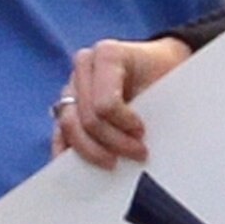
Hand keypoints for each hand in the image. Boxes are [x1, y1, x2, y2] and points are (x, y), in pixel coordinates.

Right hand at [52, 35, 193, 165]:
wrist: (159, 64)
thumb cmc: (164, 72)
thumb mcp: (165, 81)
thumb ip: (152, 105)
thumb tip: (141, 141)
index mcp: (107, 54)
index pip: (105, 103)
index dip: (124, 125)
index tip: (142, 132)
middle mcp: (84, 66)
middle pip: (87, 118)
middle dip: (112, 142)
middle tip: (137, 153)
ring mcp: (71, 85)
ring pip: (69, 127)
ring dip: (92, 151)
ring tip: (115, 162)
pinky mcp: (66, 104)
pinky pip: (60, 132)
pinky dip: (68, 152)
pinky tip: (79, 169)